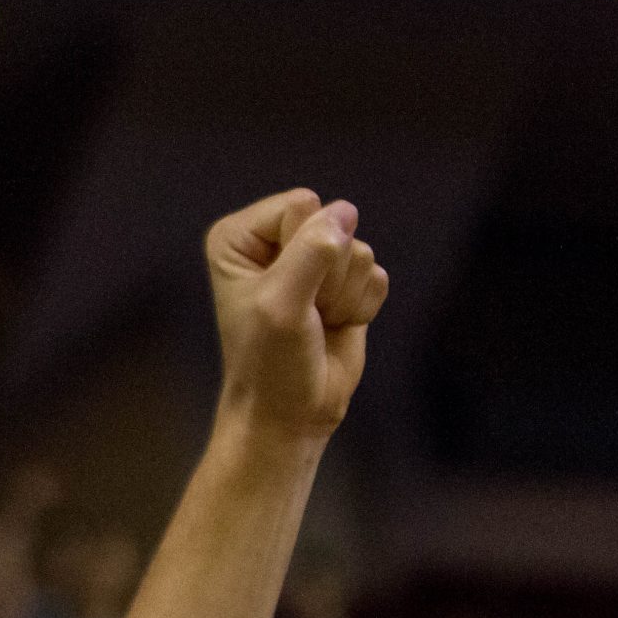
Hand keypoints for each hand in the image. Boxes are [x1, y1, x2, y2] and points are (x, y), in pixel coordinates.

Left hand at [205, 190, 388, 440]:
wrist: (291, 412)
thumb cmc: (270, 360)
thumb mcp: (281, 302)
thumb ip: (312, 252)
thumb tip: (346, 211)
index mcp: (240, 237)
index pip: (302, 205)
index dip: (304, 249)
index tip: (282, 292)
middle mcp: (275, 242)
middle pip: (335, 224)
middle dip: (329, 275)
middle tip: (303, 313)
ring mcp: (312, 263)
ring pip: (360, 251)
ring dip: (344, 295)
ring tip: (316, 322)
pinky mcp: (345, 285)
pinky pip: (377, 276)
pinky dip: (361, 306)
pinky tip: (336, 326)